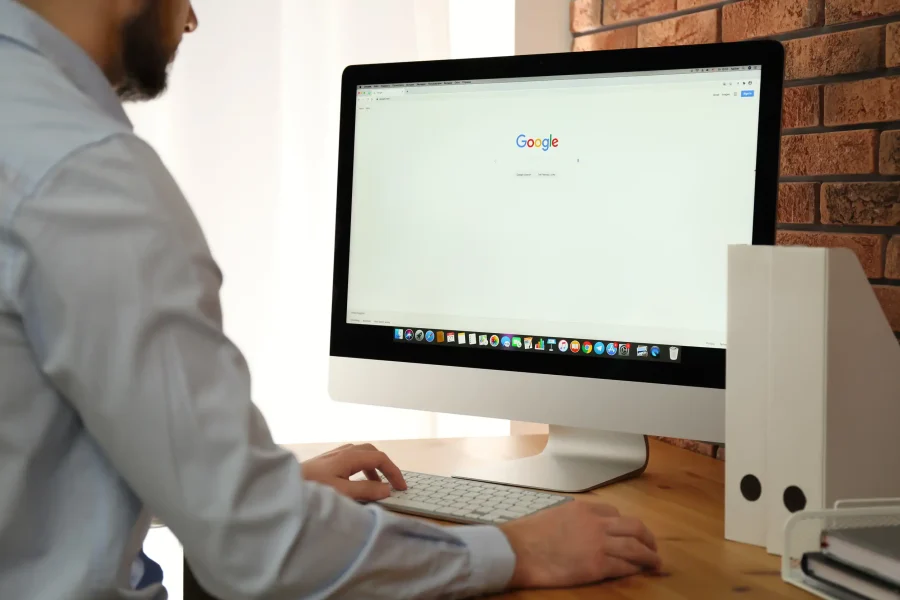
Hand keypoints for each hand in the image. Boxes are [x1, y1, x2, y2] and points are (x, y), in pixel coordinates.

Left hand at [301, 443, 406, 501]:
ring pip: (361, 455)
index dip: (394, 472)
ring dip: (373, 469)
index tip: (401, 488)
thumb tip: (387, 489)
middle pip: (372, 452)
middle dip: (385, 467)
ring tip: (377, 486)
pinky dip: (362, 469)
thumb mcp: (343, 493)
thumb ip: (366, 491)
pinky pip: (352, 460)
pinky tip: (357, 483)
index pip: (380, 458)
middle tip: (392, 484)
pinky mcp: (327, 461)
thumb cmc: (313, 488)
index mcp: (350, 456)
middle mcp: (344, 451)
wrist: (283, 485)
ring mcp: (334, 455)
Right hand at [500, 501, 660, 589]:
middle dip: (647, 537)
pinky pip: (625, 566)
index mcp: (583, 508)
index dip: (624, 524)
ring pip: (635, 547)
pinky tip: (639, 572)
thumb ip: (571, 519)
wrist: (518, 550)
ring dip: (649, 555)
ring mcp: (599, 544)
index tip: (627, 532)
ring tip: (656, 562)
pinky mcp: (598, 565)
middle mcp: (596, 523)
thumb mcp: (553, 515)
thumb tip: (576, 529)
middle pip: (633, 526)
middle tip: (652, 546)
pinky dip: (635, 569)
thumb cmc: (527, 535)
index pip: (613, 512)